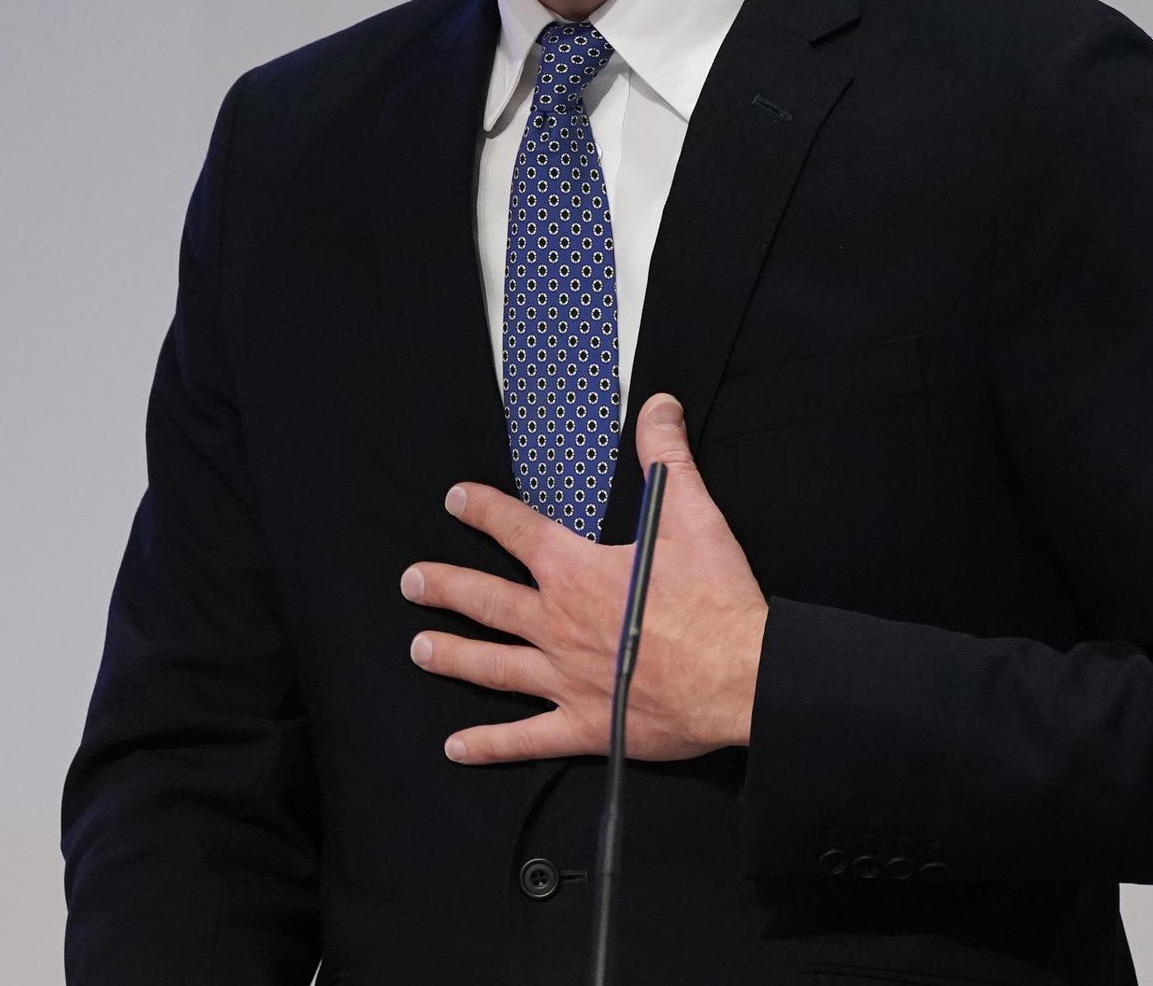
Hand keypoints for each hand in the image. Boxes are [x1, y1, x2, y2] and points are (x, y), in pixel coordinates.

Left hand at [400, 394, 768, 764]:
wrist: (740, 675)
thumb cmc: (716, 599)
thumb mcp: (693, 514)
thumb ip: (665, 457)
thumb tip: (658, 405)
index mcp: (577, 573)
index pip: (519, 532)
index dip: (485, 511)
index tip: (457, 500)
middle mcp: (559, 624)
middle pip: (488, 600)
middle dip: (446, 587)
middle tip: (411, 581)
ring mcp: (566, 678)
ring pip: (493, 665)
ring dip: (453, 655)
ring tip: (419, 649)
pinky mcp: (586, 724)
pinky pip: (526, 738)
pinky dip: (489, 744)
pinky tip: (457, 747)